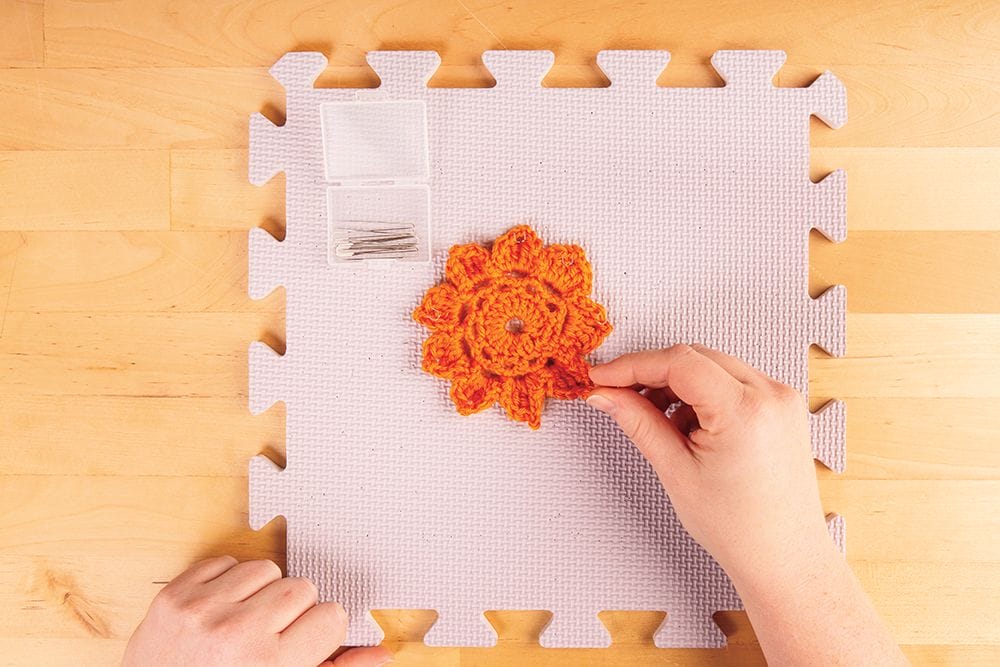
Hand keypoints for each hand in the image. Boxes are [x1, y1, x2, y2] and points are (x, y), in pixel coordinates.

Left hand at [123, 557, 391, 666]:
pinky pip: (224, 562)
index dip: (319, 633)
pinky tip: (220, 612)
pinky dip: (226, 583)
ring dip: (260, 593)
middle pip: (301, 588)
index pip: (331, 616)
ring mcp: (202, 611)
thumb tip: (382, 653)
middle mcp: (237, 632)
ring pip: (266, 569)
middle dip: (292, 612)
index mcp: (271, 663)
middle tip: (271, 639)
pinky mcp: (175, 596)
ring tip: (243, 625)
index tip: (302, 647)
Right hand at [587, 344, 831, 578]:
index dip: (633, 365)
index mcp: (745, 411)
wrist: (783, 557)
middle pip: (695, 358)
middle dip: (652, 373)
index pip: (679, 362)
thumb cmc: (738, 527)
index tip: (602, 377)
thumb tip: (605, 395)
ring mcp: (781, 398)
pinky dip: (702, 394)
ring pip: (713, 366)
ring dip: (677, 383)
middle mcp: (770, 395)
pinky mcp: (782, 406)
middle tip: (618, 395)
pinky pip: (732, 381)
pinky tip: (687, 426)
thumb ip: (638, 423)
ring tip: (659, 422)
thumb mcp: (676, 472)